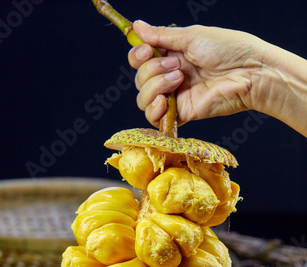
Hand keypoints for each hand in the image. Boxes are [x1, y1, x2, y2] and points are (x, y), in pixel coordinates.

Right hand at [128, 21, 306, 135]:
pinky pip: (155, 118)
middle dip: (152, 70)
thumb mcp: (192, 36)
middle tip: (177, 66)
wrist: (249, 72)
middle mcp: (170, 76)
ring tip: (179, 80)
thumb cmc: (229, 49)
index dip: (137, 56)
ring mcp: (175, 96)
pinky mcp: (182, 113)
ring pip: (143, 98)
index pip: (140, 59)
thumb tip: (137, 26)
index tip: (146, 51)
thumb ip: (162, 36)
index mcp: (172, 55)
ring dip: (154, 87)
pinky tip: (163, 102)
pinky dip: (153, 110)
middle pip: (140, 78)